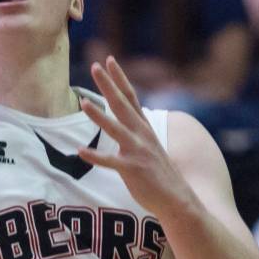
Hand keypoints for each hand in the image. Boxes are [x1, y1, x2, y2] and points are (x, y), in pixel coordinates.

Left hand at [77, 57, 193, 219]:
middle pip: (122, 104)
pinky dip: (96, 156)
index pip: (131, 96)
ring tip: (83, 102)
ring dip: (99, 116)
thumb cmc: (159, 172)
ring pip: (115, 129)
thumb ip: (138, 129)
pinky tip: (81, 151)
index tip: (109, 60)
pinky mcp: (132, 170)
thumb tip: (127, 115)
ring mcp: (137, 151)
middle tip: (96, 66)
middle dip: (108, 85)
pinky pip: (111, 162)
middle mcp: (141, 135)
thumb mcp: (149, 144)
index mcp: (144, 127)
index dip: (120, 78)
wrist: (177, 199)